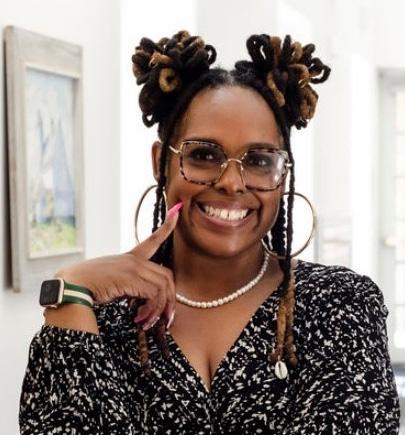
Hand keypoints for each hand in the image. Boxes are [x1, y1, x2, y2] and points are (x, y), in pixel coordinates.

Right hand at [55, 202, 181, 329]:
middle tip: (166, 318)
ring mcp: (134, 267)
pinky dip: (151, 310)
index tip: (176, 212)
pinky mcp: (131, 277)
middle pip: (167, 276)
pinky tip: (140, 319)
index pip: (152, 240)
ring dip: (160, 309)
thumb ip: (129, 285)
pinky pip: (154, 295)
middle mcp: (135, 260)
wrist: (71, 285)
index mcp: (130, 257)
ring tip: (148, 323)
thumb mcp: (112, 280)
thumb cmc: (87, 286)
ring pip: (163, 287)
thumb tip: (144, 301)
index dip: (167, 226)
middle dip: (170, 299)